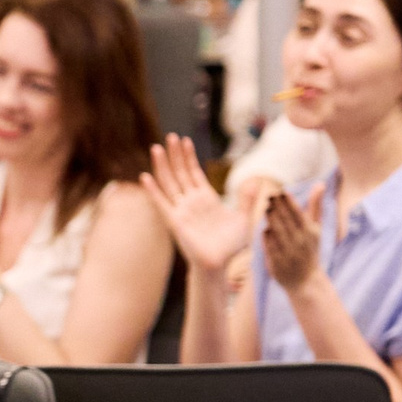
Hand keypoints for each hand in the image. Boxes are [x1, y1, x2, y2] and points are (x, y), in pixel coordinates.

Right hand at [139, 135, 253, 277]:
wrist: (219, 265)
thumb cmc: (230, 246)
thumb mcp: (244, 219)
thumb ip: (247, 200)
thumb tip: (256, 181)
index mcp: (206, 199)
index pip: (194, 173)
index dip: (189, 157)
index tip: (185, 141)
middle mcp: (190, 202)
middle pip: (179, 173)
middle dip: (175, 155)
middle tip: (169, 136)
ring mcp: (181, 210)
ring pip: (169, 183)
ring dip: (162, 166)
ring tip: (156, 148)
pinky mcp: (174, 221)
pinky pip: (161, 203)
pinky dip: (153, 190)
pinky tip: (145, 177)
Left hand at [261, 184, 324, 291]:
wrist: (305, 280)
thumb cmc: (309, 249)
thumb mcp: (315, 229)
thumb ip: (315, 206)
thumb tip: (319, 183)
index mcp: (310, 232)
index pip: (298, 214)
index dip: (289, 202)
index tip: (281, 192)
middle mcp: (300, 241)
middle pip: (287, 221)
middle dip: (279, 208)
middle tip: (270, 196)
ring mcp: (288, 252)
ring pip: (279, 233)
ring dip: (272, 220)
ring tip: (266, 208)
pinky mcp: (277, 262)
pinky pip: (271, 248)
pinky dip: (268, 238)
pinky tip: (264, 228)